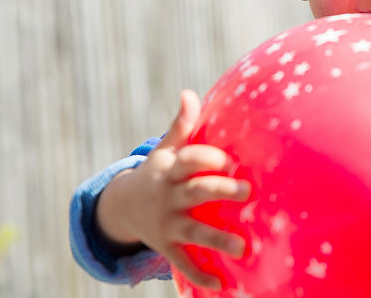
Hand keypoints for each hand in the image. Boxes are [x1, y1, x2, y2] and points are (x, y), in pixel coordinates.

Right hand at [95, 90, 250, 289]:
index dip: (204, 158)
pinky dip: (200, 275)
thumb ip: (181, 126)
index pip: (187, 161)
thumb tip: (189, 93)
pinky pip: (183, 262)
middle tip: (247, 192)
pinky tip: (222, 285)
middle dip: (219, 191)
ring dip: (218, 239)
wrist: (123, 208)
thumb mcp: (166, 151)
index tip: (225, 159)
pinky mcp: (167, 246)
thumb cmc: (159, 173)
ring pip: (194, 231)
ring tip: (243, 247)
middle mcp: (168, 197)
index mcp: (170, 170)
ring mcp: (167, 223)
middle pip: (195, 192)